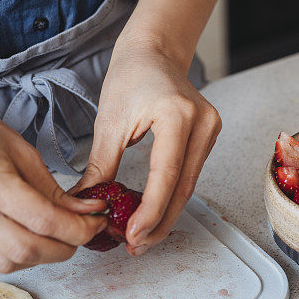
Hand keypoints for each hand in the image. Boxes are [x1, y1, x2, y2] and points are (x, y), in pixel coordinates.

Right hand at [0, 107, 106, 271]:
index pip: (41, 219)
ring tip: (61, 237)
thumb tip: (88, 214)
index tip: (95, 223)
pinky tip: (36, 239)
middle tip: (83, 233)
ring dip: (44, 256)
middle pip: (25, 248)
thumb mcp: (25, 152)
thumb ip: (55, 190)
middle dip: (65, 247)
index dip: (77, 228)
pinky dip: (23, 256)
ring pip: (9, 261)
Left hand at [73, 39, 221, 255]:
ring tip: (141, 237)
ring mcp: (210, 130)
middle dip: (159, 222)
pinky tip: (153, 212)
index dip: (151, 211)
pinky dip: (171, 196)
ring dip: (166, 214)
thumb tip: (88, 206)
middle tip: (136, 247)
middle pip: (183, 188)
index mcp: (178, 116)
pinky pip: (189, 174)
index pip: (167, 176)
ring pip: (188, 186)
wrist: (154, 51)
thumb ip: (102, 167)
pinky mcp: (208, 137)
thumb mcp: (109, 122)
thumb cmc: (130, 77)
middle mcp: (203, 124)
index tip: (132, 236)